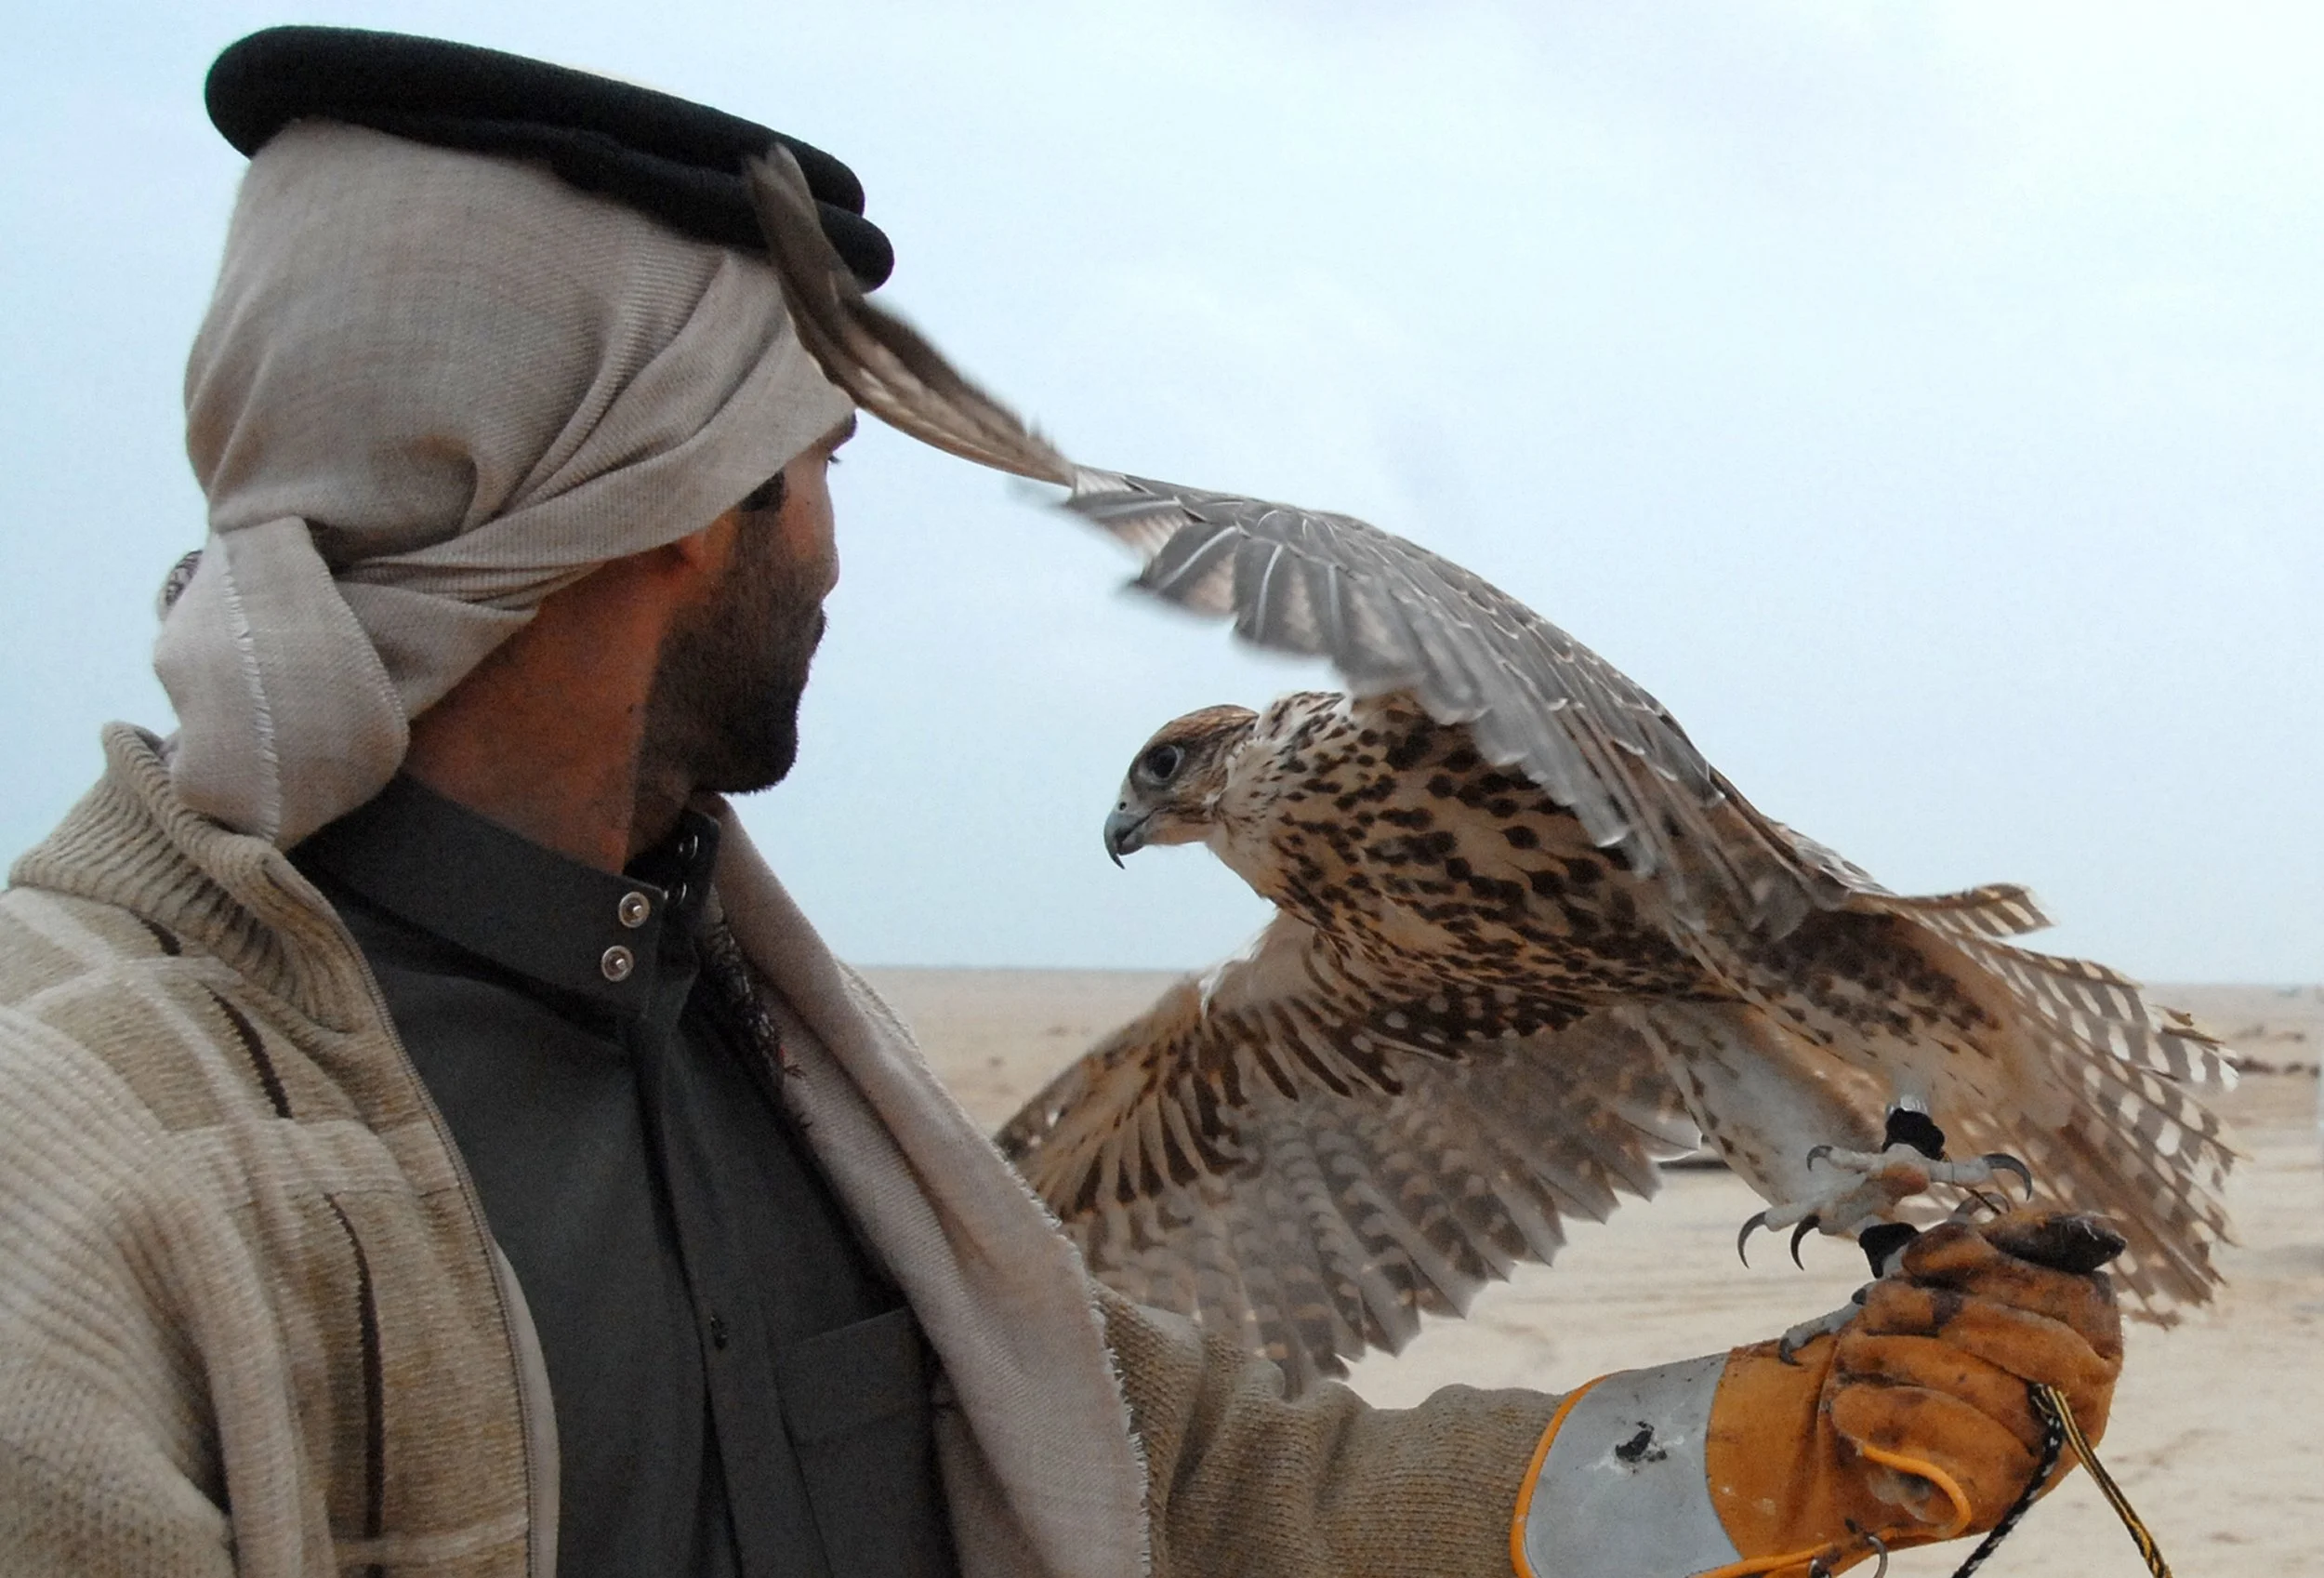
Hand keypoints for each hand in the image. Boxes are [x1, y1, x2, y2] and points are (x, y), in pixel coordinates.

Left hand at [1706, 1211, 2124, 1571]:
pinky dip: (1877, 1409)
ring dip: (1891, 1354)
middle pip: (2020, 1340)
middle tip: (1878, 1301)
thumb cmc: (1948, 1338)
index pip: (2069, 1294)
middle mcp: (2086, 1404)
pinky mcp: (1993, 1498)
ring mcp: (2046, 1457)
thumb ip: (2021, 1242)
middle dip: (1933, 1310)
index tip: (1918, 1257)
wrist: (1903, 1438)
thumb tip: (2092, 1226)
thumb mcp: (1982, 1278)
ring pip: (1971, 1386)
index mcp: (2097, 1342)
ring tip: (1856, 1345)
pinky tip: (1849, 1397)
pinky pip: (1935, 1444)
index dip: (1986, 1264)